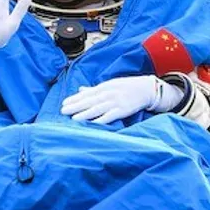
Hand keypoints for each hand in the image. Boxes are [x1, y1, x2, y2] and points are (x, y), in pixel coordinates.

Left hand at [60, 75, 182, 124]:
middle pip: (89, 101)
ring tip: (74, 118)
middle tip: (63, 111)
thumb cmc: (127, 87)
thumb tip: (80, 89)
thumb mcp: (110, 85)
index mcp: (104, 87)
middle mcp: (108, 94)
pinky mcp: (123, 110)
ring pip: (97, 108)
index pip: (87, 93)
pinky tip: (93, 124)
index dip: (75, 98)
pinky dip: (101, 120)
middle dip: (76, 106)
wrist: (146, 88)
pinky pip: (110, 116)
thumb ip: (94, 89)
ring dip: (85, 113)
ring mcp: (116, 102)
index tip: (63, 103)